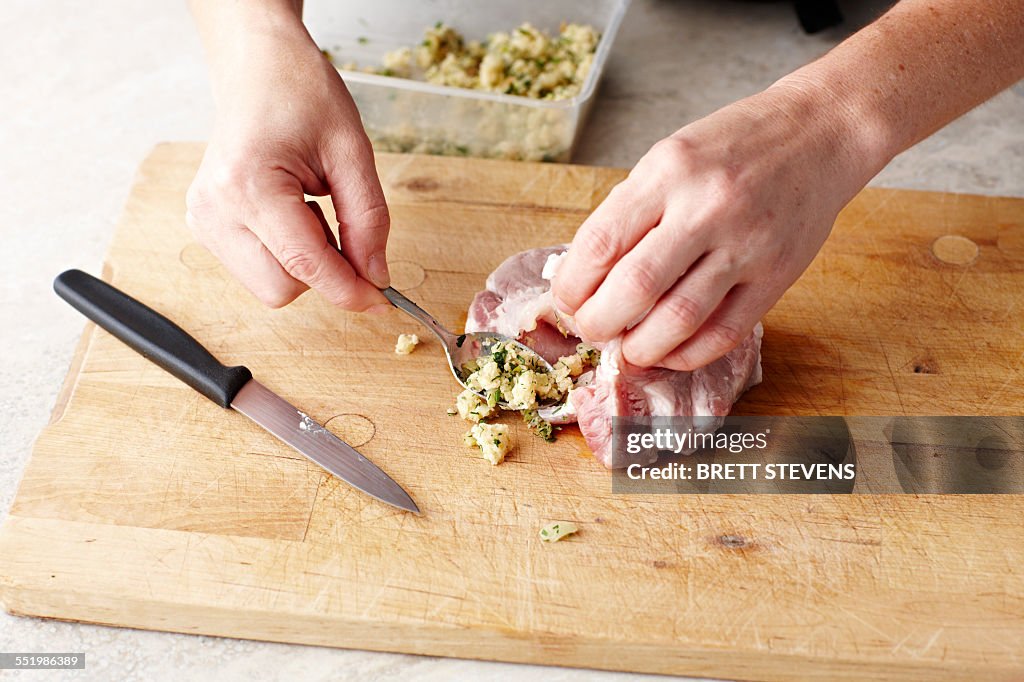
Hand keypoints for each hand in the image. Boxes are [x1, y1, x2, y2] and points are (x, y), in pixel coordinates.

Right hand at [186, 19, 389, 310]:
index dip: (350, 290)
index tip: (383, 299)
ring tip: (307, 207)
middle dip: (324, 272)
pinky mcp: (204, 226)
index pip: (305, 265)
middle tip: (338, 223)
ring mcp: (203, 220)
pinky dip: (285, 255)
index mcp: (247, 185)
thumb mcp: (352, 151)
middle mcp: (214, 210)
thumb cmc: (301, 94)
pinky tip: (288, 213)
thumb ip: (368, 220)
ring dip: (304, 263)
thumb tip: (376, 277)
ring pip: (269, 287)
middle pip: (282, 289)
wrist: (257, 67)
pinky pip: (257, 270)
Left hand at [552, 84, 878, 369]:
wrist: (820, 133)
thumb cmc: (735, 145)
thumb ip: (631, 211)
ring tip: (626, 351)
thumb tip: (586, 275)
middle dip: (599, 322)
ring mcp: (746, 245)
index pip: (602, 242)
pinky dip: (687, 354)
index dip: (574, 285)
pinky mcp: (776, 277)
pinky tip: (668, 353)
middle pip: (635, 287)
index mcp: (668, 171)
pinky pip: (724, 333)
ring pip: (679, 319)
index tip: (567, 301)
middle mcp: (706, 208)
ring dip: (640, 348)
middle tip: (591, 330)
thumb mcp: (670, 156)